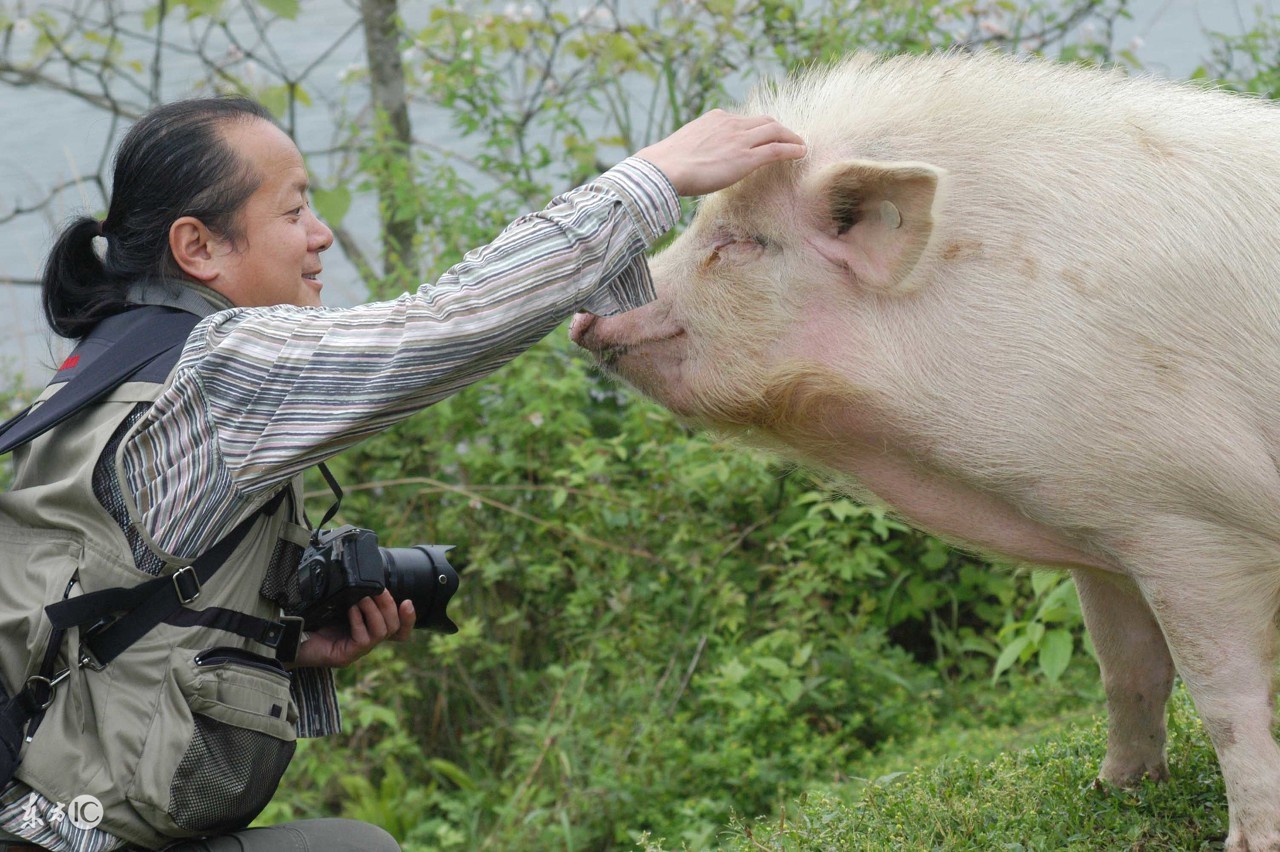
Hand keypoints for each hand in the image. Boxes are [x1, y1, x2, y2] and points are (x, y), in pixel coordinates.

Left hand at [291, 590, 415, 667]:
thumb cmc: (311, 620)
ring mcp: (357, 651)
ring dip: (374, 611)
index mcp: (367, 629)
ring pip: (382, 632)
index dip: (409, 618)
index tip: (408, 601)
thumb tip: (367, 574)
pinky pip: (364, 639)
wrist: (287, 638)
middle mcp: (365, 642)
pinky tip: (350, 610)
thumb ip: (354, 594)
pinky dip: (359, 620)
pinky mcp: (346, 656)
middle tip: (378, 590)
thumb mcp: (338, 602)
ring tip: (362, 599)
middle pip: (394, 628)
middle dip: (390, 605)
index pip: (398, 630)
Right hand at [635, 109, 805, 196]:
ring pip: (775, 131)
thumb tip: (694, 158)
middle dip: (780, 128)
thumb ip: (698, 146)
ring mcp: (740, 139)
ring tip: (800, 146)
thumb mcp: (685, 145)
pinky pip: (777, 149)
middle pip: (765, 120)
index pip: (744, 120)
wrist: (665, 168)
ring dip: (791, 137)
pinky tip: (801, 153)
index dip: (758, 128)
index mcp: (715, 118)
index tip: (764, 135)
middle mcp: (731, 123)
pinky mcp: (746, 157)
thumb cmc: (668, 163)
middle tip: (789, 138)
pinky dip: (792, 149)